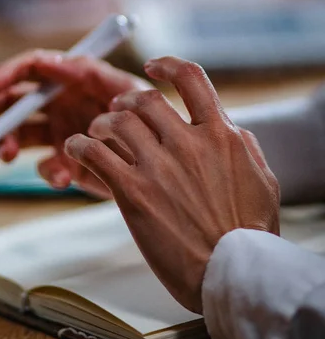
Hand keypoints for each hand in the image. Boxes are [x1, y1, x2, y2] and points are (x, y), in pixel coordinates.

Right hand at [0, 52, 150, 197]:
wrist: (169, 164)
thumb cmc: (153, 118)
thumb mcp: (129, 92)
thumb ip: (95, 74)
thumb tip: (55, 60)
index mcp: (75, 80)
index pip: (32, 69)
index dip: (8, 73)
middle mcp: (62, 104)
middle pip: (12, 99)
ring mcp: (61, 134)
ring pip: (18, 133)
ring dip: (5, 142)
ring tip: (8, 154)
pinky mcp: (67, 163)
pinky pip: (45, 167)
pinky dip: (47, 171)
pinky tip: (61, 176)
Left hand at [65, 57, 279, 312]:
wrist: (232, 272)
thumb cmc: (249, 233)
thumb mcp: (263, 179)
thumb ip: (242, 147)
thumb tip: (228, 128)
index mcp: (221, 135)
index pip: (192, 79)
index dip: (168, 66)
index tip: (151, 67)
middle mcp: (187, 142)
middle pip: (145, 100)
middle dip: (127, 100)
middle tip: (119, 109)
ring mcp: (158, 165)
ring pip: (117, 121)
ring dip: (102, 122)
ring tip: (96, 130)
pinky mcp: (132, 191)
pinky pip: (94, 154)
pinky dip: (79, 146)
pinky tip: (75, 149)